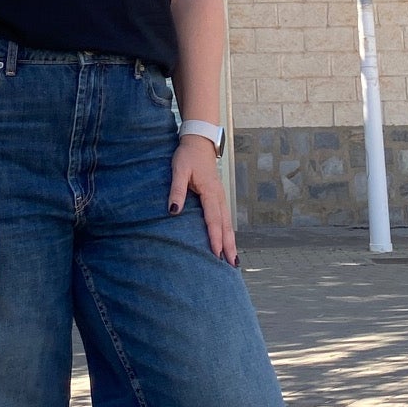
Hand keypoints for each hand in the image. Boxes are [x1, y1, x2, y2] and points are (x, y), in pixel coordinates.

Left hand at [168, 135, 236, 264]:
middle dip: (229, 245)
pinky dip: (228, 231)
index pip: (213, 219)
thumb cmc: (187, 156)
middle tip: (233, 264)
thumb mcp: (179, 170)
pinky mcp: (218, 195)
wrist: (199, 141)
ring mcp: (220, 196)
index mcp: (210, 191)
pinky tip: (228, 241)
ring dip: (231, 240)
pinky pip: (225, 217)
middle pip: (226, 224)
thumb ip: (177, 190)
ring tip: (234, 259)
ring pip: (228, 222)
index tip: (217, 254)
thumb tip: (173, 211)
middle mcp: (219, 196)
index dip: (215, 237)